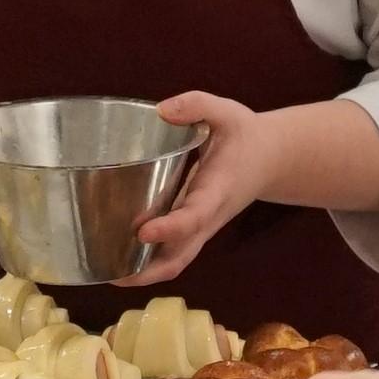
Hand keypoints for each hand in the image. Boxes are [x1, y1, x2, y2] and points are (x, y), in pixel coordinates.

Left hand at [124, 91, 277, 287]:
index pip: (195, 216)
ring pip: (176, 261)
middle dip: (148, 271)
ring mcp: (202, 226)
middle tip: (113, 273)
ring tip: (107, 272)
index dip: (170, 227)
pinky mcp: (195, 227)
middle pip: (181, 257)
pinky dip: (148, 261)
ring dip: (144, 272)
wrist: (272, 159)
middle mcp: (209, 216)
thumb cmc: (247, 136)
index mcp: (217, 190)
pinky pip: (173, 252)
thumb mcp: (227, 112)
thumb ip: (197, 106)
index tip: (142, 231)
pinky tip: (118, 256)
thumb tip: (161, 110)